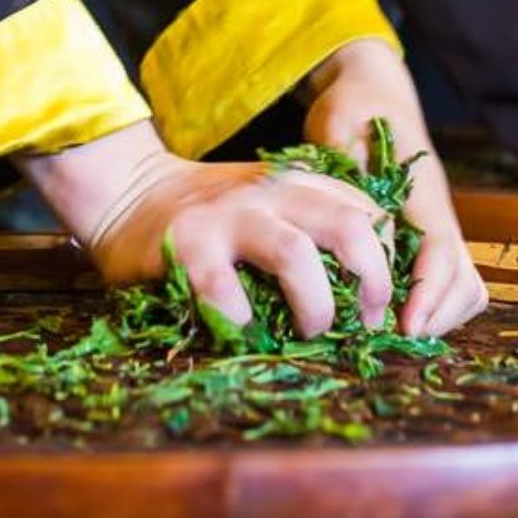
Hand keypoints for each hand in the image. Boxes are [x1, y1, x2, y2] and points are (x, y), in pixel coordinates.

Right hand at [20, 120, 394, 337]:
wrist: (128, 191)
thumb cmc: (212, 216)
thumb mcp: (272, 204)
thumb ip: (313, 226)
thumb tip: (367, 291)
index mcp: (299, 184)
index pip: (368, 211)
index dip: (389, 260)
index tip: (386, 303)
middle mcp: (272, 192)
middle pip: (347, 225)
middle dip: (371, 279)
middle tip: (368, 323)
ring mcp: (230, 215)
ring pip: (296, 253)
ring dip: (316, 303)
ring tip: (314, 332)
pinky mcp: (188, 243)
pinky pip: (223, 287)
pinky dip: (240, 319)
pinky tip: (243, 333)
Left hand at [303, 40, 487, 338]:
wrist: (373, 89)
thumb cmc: (354, 107)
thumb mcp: (339, 126)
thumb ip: (350, 169)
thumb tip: (365, 224)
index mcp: (423, 192)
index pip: (441, 251)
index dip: (429, 293)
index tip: (407, 328)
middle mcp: (439, 214)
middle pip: (464, 280)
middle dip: (437, 317)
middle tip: (391, 342)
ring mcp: (436, 227)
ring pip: (462, 286)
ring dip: (437, 316)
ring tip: (389, 335)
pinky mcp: (424, 236)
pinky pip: (444, 281)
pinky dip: (430, 306)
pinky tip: (389, 314)